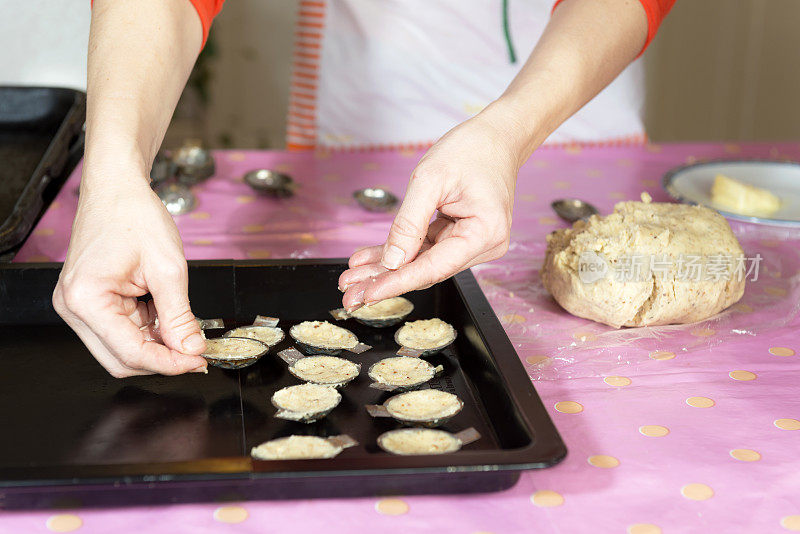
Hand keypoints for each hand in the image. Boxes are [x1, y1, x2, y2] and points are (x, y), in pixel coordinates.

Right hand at [53, 172, 206, 376]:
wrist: (117, 188)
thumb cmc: (135, 215)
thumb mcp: (168, 268)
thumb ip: (180, 315)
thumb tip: (192, 349)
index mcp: (86, 299)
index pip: (130, 352)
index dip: (169, 363)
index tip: (198, 361)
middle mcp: (74, 307)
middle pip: (121, 359)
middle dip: (162, 359)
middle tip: (196, 352)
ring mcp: (79, 306)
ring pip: (122, 349)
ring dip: (155, 345)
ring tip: (183, 327)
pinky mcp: (90, 302)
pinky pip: (121, 331)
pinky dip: (147, 331)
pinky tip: (166, 316)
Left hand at [339, 105, 520, 308]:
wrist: (496, 136)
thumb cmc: (470, 150)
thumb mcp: (430, 180)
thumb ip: (409, 223)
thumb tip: (393, 261)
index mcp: (484, 233)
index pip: (433, 268)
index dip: (397, 283)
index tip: (367, 295)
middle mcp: (485, 245)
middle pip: (427, 271)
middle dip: (386, 280)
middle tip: (350, 295)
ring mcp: (475, 243)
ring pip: (424, 263)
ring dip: (388, 269)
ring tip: (353, 277)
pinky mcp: (464, 236)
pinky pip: (428, 249)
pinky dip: (401, 252)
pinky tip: (372, 259)